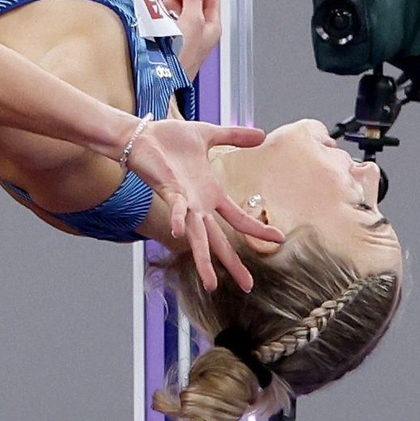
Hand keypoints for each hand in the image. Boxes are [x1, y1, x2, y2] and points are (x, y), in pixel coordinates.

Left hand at [123, 118, 283, 291]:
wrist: (141, 135)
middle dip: (232, 263)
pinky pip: (175, 209)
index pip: (238, 217)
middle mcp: (198, 203)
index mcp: (209, 193)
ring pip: (197, 236)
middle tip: (248, 286)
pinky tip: (180, 234)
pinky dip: (178, 219)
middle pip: (219, 239)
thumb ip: (235, 136)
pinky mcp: (168, 191)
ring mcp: (183, 201)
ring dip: (203, 259)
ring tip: (211, 284)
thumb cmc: (169, 138)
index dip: (257, 228)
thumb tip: (262, 135)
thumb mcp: (209, 134)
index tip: (278, 240)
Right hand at [163, 0, 221, 78]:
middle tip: (171, 8)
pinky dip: (158, 21)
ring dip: (165, 11)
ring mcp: (183, 37)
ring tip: (161, 22)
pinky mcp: (167, 42)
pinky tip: (155, 29)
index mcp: (212, 25)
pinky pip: (162, 23)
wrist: (159, 79)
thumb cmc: (180, 55)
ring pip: (174, 11)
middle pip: (190, 0)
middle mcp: (199, 31)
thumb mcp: (192, 18)